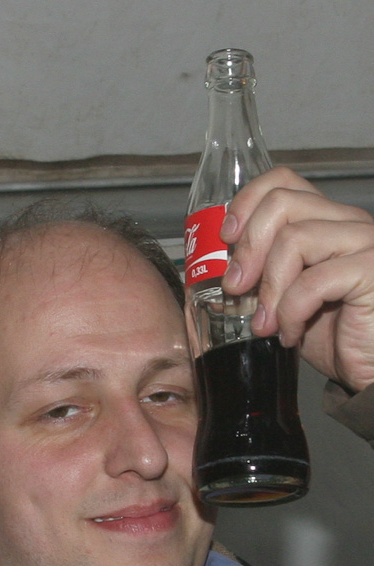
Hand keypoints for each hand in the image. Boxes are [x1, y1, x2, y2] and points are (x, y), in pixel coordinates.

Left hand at [220, 166, 373, 392]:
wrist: (370, 369)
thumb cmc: (335, 336)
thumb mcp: (287, 300)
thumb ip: (262, 278)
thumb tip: (222, 273)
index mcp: (326, 221)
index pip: (283, 181)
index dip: (246, 203)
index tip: (226, 238)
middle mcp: (348, 223)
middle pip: (282, 203)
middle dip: (248, 248)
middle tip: (236, 288)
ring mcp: (365, 243)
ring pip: (294, 238)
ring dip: (269, 288)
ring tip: (264, 324)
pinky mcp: (372, 272)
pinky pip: (314, 281)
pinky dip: (291, 311)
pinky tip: (289, 334)